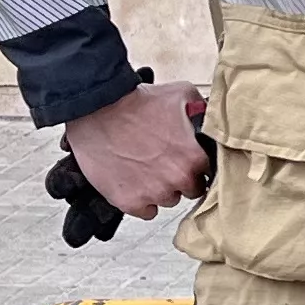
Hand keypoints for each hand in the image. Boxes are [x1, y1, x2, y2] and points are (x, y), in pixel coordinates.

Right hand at [67, 83, 208, 220]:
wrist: (96, 111)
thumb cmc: (135, 102)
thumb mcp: (181, 94)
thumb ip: (201, 109)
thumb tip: (208, 118)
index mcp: (193, 158)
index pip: (207, 173)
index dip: (196, 165)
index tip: (185, 159)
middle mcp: (177, 180)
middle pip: (189, 190)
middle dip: (180, 178)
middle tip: (163, 162)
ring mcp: (153, 193)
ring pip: (167, 200)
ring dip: (160, 188)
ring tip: (145, 168)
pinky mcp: (129, 202)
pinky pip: (145, 211)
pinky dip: (141, 199)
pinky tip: (134, 181)